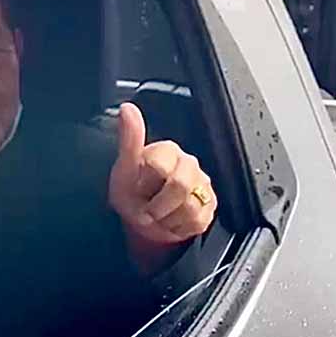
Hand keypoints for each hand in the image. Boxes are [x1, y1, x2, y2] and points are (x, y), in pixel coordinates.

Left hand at [108, 103, 216, 250]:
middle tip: (147, 208)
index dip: (145, 185)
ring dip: (167, 218)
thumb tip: (127, 108)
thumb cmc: (133, 192)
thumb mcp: (124, 169)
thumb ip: (129, 139)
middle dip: (157, 205)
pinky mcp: (210, 205)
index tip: (137, 189)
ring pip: (190, 207)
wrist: (143, 220)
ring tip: (159, 213)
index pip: (159, 166)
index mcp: (168, 151)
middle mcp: (189, 164)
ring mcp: (202, 185)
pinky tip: (171, 220)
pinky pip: (197, 221)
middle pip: (179, 187)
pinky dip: (178, 227)